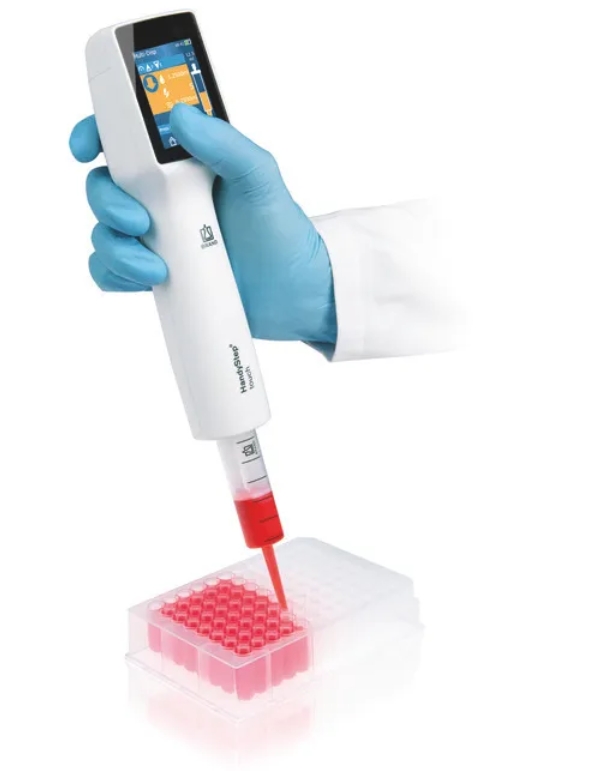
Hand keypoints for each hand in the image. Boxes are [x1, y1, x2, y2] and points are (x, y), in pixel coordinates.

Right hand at [69, 104, 336, 343]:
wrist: (295, 293)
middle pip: (103, 188)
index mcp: (183, 164)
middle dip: (107, 204)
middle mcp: (163, 197)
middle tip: (141, 221)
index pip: (125, 139)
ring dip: (115, 248)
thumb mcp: (261, 178)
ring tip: (157, 266)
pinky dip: (116, 275)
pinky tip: (149, 278)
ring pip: (103, 233)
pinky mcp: (156, 274)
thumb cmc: (282, 230)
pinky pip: (111, 272)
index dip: (96, 136)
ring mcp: (157, 237)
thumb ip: (226, 144)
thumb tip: (179, 116)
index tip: (87, 149)